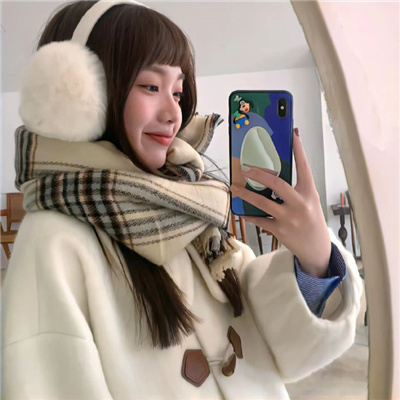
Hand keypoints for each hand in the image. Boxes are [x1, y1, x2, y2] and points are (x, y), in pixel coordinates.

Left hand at [231, 128, 330, 277]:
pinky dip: (248, 215)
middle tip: (246, 168)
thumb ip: (296, 188)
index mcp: (309, 192)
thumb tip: (274, 173)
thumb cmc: (311, 220)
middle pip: (277, 183)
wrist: (316, 248)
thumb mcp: (309, 201)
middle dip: (259, 174)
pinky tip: (241, 210)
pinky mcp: (279, 229)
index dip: (298, 149)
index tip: (293, 133)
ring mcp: (289, 217)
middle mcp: (300, 203)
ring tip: (235, 188)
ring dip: (246, 194)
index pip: (304, 166)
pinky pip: (259, 220)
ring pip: (263, 202)